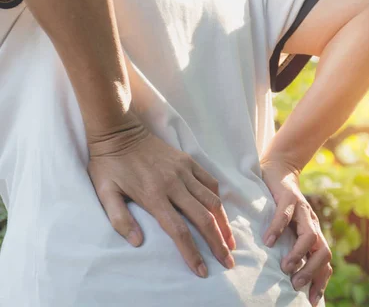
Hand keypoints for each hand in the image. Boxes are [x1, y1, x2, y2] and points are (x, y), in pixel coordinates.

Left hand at [86, 114, 235, 277]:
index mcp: (154, 196)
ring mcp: (184, 171)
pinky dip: (218, 198)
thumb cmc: (109, 165)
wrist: (118, 130)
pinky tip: (220, 211)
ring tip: (230, 240)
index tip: (202, 270)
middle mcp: (174, 185)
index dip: (192, 253)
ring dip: (224, 223)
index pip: (179, 231)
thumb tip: (137, 242)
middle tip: (228, 261)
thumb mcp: (105, 193)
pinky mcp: (188, 161)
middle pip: (203, 218)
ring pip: (212, 200)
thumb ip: (120, 219)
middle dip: (218, 242)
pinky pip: (210, 181)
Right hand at [260, 157, 331, 305]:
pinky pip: (286, 214)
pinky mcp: (289, 197)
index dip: (321, 282)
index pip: (325, 262)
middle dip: (312, 271)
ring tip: (285, 266)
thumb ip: (290, 249)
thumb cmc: (281, 206)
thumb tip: (285, 278)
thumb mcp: (288, 230)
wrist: (279, 170)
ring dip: (298, 254)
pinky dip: (278, 228)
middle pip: (323, 251)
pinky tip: (268, 241)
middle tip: (296, 284)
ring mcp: (302, 210)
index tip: (310, 301)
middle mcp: (312, 224)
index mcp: (313, 235)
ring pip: (309, 235)